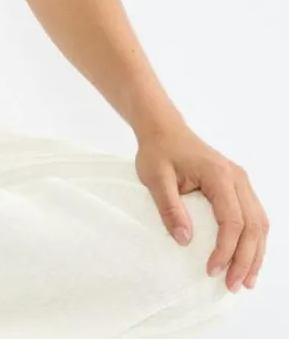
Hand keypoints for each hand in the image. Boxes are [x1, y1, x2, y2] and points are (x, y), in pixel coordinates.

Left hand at [133, 121, 267, 292]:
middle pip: (253, 225)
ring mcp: (240, 181)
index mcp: (218, 175)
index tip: (212, 270)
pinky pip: (254, 216)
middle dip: (245, 259)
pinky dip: (254, 240)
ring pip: (259, 223)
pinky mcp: (238, 186)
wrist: (163, 128)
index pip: (232, 220)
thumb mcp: (155, 177)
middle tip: (232, 285)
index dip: (226, 249)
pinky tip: (247, 258)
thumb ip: (169, 207)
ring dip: (255, 253)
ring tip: (245, 281)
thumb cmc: (158, 151)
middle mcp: (237, 178)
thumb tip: (185, 241)